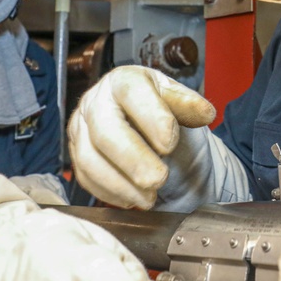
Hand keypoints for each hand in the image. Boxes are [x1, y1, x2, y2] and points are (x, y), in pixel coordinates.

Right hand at [67, 66, 216, 208]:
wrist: (144, 130)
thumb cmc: (161, 114)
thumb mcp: (179, 105)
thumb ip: (189, 106)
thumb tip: (205, 113)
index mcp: (123, 80)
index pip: (131, 92)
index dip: (151, 117)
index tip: (170, 142)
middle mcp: (96, 101)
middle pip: (105, 130)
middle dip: (134, 159)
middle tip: (159, 179)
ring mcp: (81, 128)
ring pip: (89, 158)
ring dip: (121, 184)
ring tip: (150, 197)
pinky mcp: (75, 154)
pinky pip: (84, 177)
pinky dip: (110, 192)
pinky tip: (132, 199)